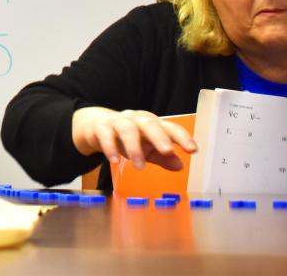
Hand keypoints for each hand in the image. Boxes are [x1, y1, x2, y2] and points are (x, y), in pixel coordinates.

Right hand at [71, 107, 196, 170]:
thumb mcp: (146, 148)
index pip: (169, 127)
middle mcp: (136, 119)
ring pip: (127, 129)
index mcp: (151, 124)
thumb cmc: (126, 138)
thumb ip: (162, 157)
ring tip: (139, 166)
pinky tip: (114, 160)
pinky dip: (110, 147)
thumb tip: (180, 165)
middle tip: (167, 151)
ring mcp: (118, 121)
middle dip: (159, 137)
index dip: (182, 137)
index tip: (193, 150)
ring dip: (134, 147)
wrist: (94, 125)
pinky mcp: (101, 127)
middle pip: (149, 124)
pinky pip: (106, 135)